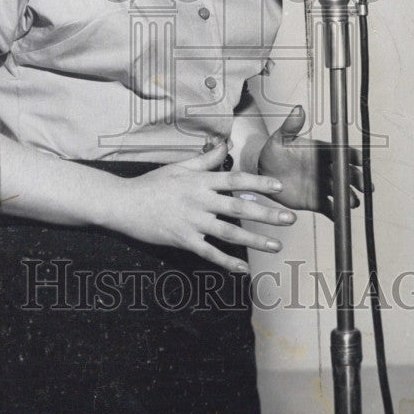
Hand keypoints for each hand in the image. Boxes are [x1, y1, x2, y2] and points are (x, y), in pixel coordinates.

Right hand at [113, 142, 297, 273]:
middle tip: (289, 219)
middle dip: (266, 213)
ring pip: (228, 232)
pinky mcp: (182, 240)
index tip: (279, 187)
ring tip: (275, 246)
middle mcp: (199, 201)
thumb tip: (224, 145)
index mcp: (199, 181)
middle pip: (238, 208)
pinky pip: (209, 253)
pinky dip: (227, 261)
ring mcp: (191, 222)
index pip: (234, 180)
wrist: (124, 204)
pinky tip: (244, 268)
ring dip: (254, 240)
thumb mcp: (178, 167)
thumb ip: (205, 160)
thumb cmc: (151, 184)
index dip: (258, 183)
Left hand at [258, 106, 365, 219]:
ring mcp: (323, 186)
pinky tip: (340, 217)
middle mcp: (326, 169)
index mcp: (322, 152)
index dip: (353, 156)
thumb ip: (290, 126)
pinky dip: (336, 214)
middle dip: (358, 179)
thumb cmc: (274, 151)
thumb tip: (298, 109)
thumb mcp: (280, 138)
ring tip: (352, 202)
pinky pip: (329, 209)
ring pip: (341, 192)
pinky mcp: (316, 201)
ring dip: (349, 197)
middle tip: (364, 186)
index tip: (360, 160)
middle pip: (347, 173)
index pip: (342, 153)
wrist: (263, 171)